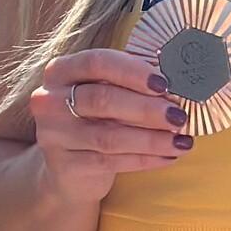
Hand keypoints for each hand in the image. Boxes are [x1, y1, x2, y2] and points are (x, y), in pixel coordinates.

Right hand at [30, 49, 192, 206]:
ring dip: (152, 139)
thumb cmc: (96, 118)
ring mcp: (53, 135)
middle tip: (179, 116)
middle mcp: (49, 100)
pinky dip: (145, 159)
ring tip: (182, 141)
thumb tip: (177, 83)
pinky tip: (169, 156)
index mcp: (61, 71)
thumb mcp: (106, 92)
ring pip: (110, 136)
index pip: (97, 62)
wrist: (67, 168)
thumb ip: (132, 83)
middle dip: (147, 109)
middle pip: (103, 100)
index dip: (133, 71)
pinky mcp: (64, 166)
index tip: (164, 83)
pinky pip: (111, 162)